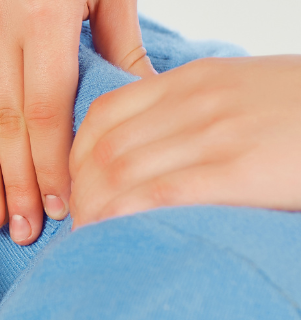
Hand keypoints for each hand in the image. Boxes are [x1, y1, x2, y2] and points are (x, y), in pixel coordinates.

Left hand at [70, 55, 300, 224]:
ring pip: (118, 171)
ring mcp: (216, 132)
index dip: (74, 156)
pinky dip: (121, 218)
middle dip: (75, 191)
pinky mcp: (239, 168)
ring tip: (85, 240)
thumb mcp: (248, 92)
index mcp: (195, 80)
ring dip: (90, 210)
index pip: (104, 113)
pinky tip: (110, 239)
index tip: (72, 187)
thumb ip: (200, 111)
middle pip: (101, 147)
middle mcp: (195, 100)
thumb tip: (160, 148)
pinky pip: (157, 193)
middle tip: (71, 225)